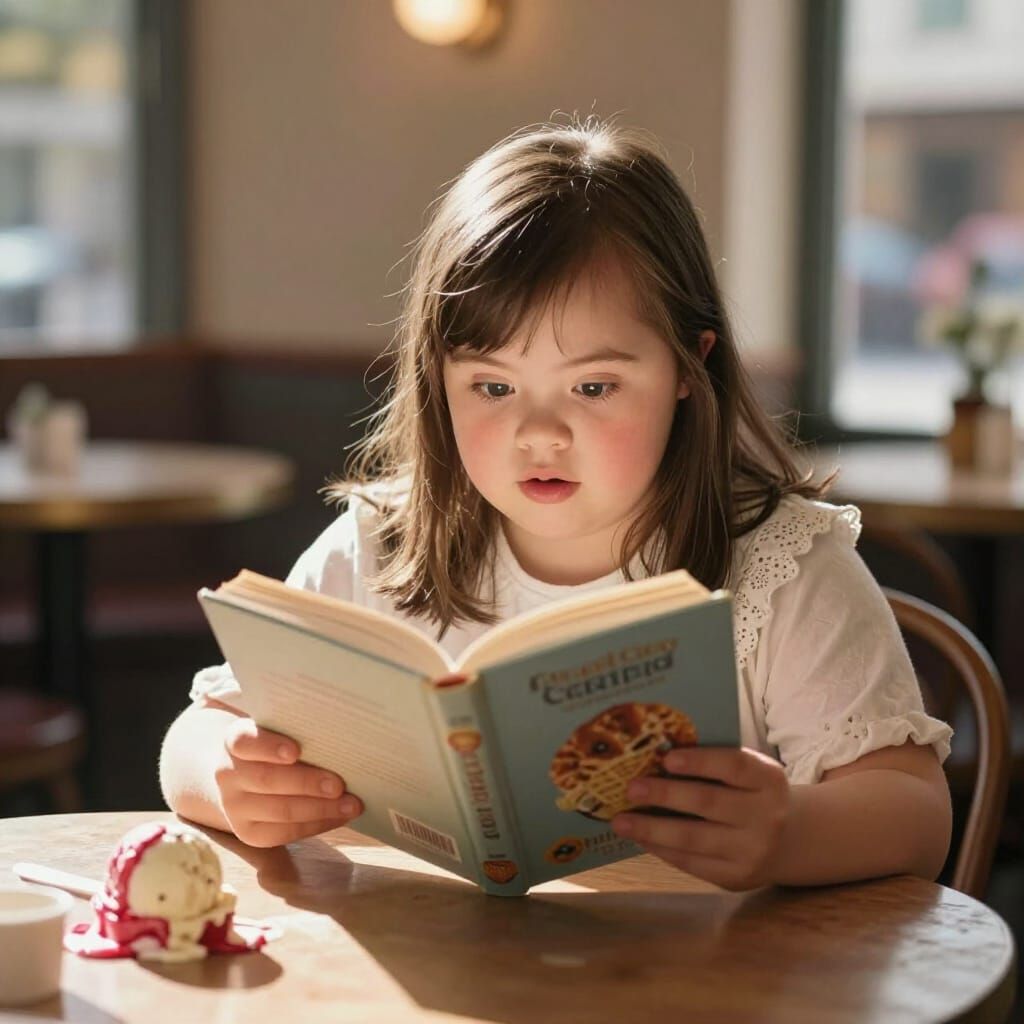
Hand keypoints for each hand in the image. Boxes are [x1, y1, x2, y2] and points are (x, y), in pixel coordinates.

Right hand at [214, 717, 362, 847]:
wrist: (241, 776)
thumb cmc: (274, 745)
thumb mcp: (278, 730)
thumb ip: (299, 730)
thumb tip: (342, 736)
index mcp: (235, 741)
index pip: (244, 741)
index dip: (269, 746)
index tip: (296, 751)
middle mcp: (228, 774)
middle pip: (267, 780)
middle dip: (307, 784)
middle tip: (339, 785)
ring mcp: (235, 807)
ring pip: (279, 810)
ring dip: (320, 809)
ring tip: (351, 804)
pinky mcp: (248, 833)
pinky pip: (285, 833)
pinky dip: (317, 824)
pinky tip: (340, 817)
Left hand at [611, 746, 788, 890]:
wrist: (790, 841)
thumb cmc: (753, 795)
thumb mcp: (749, 774)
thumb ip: (715, 764)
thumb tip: (654, 758)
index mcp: (769, 779)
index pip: (734, 766)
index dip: (700, 761)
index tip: (667, 757)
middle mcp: (767, 816)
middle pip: (708, 802)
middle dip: (665, 794)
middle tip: (631, 788)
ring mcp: (753, 851)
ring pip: (694, 838)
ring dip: (652, 829)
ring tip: (621, 820)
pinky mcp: (736, 878)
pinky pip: (692, 863)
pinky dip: (662, 850)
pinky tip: (641, 838)